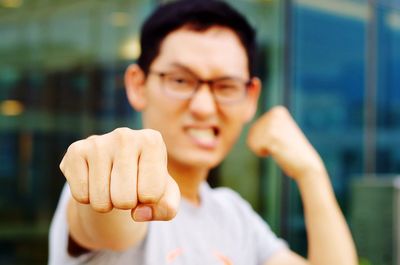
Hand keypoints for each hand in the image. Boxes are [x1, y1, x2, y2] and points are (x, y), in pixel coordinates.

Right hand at [59, 128, 179, 221]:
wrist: (115, 169)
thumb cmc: (146, 181)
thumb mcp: (165, 196)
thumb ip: (168, 209)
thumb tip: (140, 213)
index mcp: (152, 141)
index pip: (151, 194)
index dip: (148, 200)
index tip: (145, 184)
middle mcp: (125, 135)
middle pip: (124, 200)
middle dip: (126, 204)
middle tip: (126, 188)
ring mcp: (98, 141)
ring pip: (101, 201)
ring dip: (107, 203)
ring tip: (111, 185)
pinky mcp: (75, 150)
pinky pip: (80, 196)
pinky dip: (87, 198)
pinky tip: (94, 181)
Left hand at [247, 106, 324, 179]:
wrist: (307, 164)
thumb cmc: (290, 150)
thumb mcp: (278, 131)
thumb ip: (264, 124)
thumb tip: (242, 114)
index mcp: (278, 110)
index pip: (255, 127)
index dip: (263, 139)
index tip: (279, 141)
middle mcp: (275, 113)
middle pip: (252, 132)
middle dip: (261, 144)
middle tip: (279, 146)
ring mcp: (274, 124)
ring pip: (251, 139)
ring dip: (262, 148)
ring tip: (278, 148)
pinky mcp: (272, 135)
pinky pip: (253, 146)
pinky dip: (262, 152)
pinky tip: (277, 151)